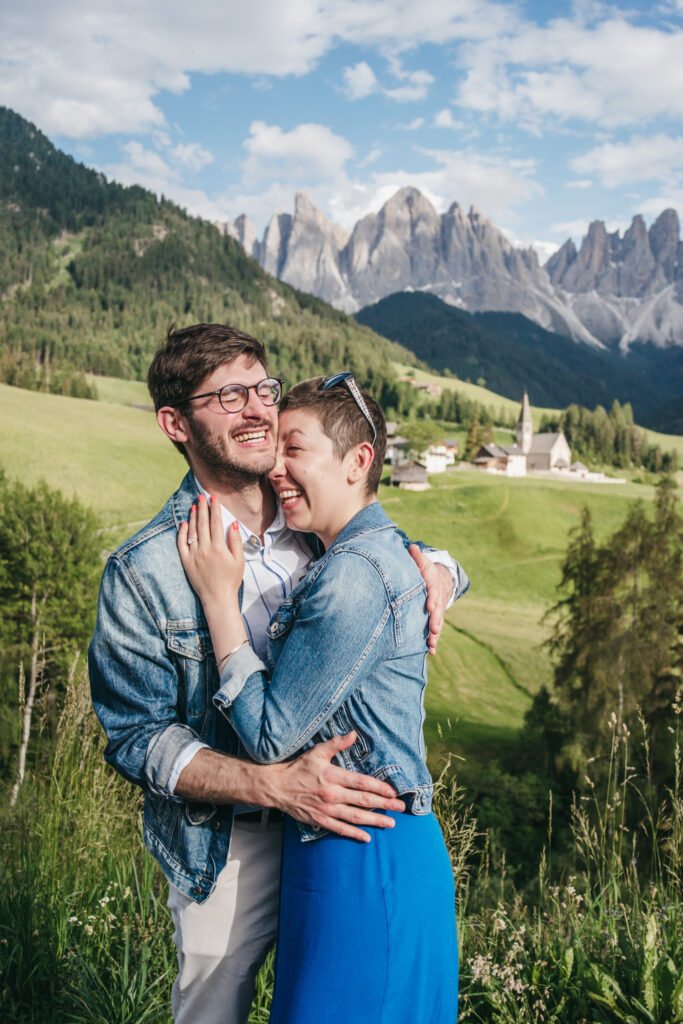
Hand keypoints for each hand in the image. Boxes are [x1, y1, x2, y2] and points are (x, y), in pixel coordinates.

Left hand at [177, 494, 244, 606]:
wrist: (217, 598)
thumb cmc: (231, 580)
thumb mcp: (239, 560)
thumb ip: (235, 541)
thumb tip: (233, 523)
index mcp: (219, 548)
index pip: (216, 522)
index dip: (215, 508)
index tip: (214, 498)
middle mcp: (204, 549)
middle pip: (203, 523)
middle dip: (203, 508)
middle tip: (202, 496)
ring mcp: (193, 555)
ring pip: (192, 531)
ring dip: (193, 517)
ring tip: (194, 506)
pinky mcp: (186, 562)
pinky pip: (181, 544)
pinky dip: (182, 532)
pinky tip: (184, 523)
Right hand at [270, 732, 405, 842]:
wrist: (277, 787)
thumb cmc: (299, 768)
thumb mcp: (317, 752)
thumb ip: (337, 743)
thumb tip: (354, 734)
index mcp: (333, 775)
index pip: (362, 783)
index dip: (380, 788)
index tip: (393, 792)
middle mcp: (332, 794)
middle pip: (363, 800)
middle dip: (385, 804)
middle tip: (401, 808)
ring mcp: (326, 809)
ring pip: (356, 817)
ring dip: (375, 820)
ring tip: (391, 823)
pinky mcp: (320, 820)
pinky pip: (340, 829)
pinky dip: (354, 834)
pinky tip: (367, 837)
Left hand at [408, 545, 451, 654]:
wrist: (440, 579)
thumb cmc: (425, 570)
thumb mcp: (422, 561)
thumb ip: (416, 557)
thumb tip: (411, 547)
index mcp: (433, 585)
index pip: (433, 591)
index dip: (432, 598)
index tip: (429, 606)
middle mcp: (437, 599)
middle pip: (437, 611)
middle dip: (435, 620)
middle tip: (433, 629)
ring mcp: (437, 611)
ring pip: (437, 623)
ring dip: (435, 634)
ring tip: (432, 644)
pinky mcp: (434, 620)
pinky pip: (435, 631)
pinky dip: (434, 641)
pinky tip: (432, 653)